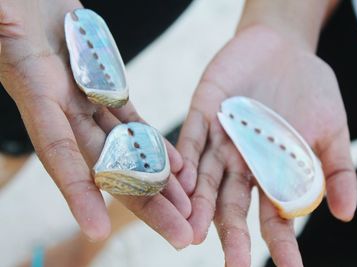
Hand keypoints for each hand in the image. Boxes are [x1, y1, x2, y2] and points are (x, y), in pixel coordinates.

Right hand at [0, 0, 191, 247]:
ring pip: (128, 150)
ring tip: (189, 209)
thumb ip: (4, 28)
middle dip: (145, 203)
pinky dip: (156, 146)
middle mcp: (62, 107)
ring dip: (160, 182)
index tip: (98, 228)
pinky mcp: (105, 89)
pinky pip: (134, 124)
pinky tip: (179, 168)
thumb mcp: (2, 14)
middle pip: (107, 165)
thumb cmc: (10, 2)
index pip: (59, 149)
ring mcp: (86, 101)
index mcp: (35, 91)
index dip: (76, 189)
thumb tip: (1, 22)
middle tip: (179, 236)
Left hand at [177, 25, 356, 265]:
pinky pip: (193, 139)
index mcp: (272, 171)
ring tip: (196, 233)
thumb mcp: (332, 128)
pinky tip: (186, 181)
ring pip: (208, 178)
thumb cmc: (310, 89)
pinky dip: (189, 159)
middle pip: (234, 205)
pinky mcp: (205, 112)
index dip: (283, 243)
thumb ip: (335, 169)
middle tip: (235, 265)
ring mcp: (221, 139)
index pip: (276, 216)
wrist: (283, 47)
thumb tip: (346, 213)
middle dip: (234, 234)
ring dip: (201, 205)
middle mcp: (242, 162)